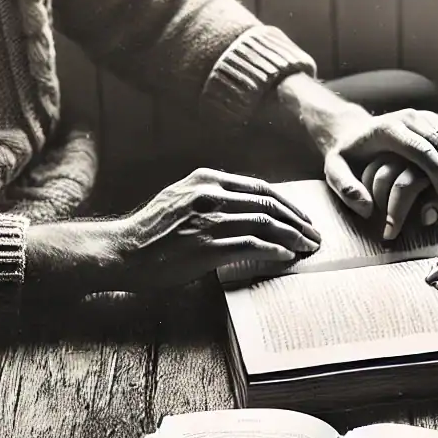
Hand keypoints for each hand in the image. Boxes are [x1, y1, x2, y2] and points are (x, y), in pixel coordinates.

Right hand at [78, 168, 319, 292]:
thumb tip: (248, 209)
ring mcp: (208, 220)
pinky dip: (273, 251)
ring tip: (307, 248)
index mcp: (206, 179)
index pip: (259, 188)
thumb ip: (212, 196)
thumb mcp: (181, 198)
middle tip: (314, 236)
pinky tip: (286, 257)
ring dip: (292, 237)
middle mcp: (210, 195)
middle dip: (297, 221)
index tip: (302, 218)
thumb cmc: (152, 230)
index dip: (287, 204)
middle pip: (268, 205)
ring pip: (265, 224)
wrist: (122, 251)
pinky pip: (251, 247)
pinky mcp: (206, 247)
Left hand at [319, 109, 437, 237]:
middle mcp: (409, 117)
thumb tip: (367, 209)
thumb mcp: (334, 171)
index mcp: (389, 129)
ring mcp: (424, 114)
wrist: (353, 131)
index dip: (437, 172)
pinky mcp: (433, 117)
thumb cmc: (347, 156)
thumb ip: (346, 189)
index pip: (422, 148)